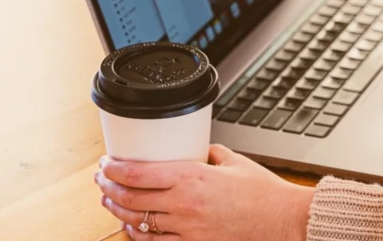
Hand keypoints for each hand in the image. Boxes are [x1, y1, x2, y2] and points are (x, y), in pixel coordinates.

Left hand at [95, 144, 313, 239]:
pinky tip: (132, 225)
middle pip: (131, 198)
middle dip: (109, 188)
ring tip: (109, 200)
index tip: (106, 163)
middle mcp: (184, 205)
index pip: (139, 174)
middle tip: (101, 179)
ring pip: (138, 222)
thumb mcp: (234, 161)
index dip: (115, 169)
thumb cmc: (262, 192)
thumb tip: (195, 149)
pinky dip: (138, 233)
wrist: (281, 220)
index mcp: (193, 178)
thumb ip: (209, 153)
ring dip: (118, 210)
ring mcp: (186, 229)